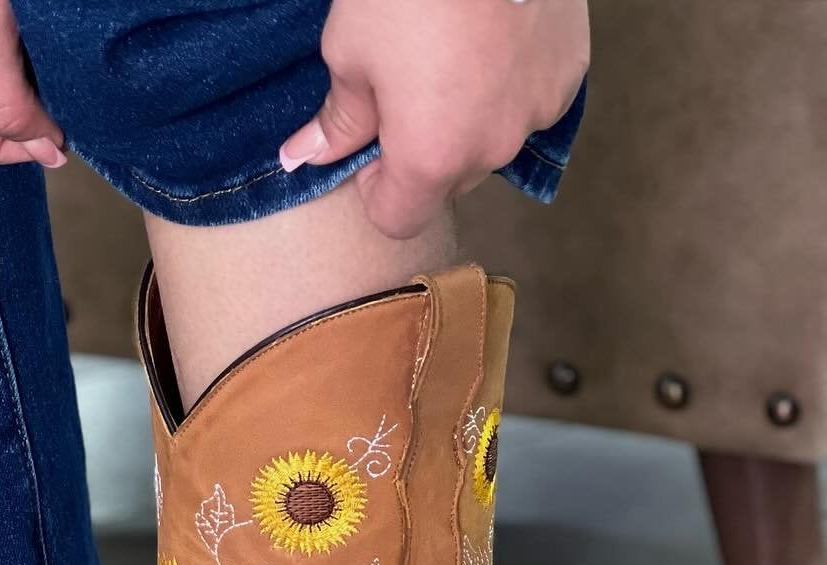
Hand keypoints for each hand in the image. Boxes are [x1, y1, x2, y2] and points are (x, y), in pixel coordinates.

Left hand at [279, 0, 588, 237]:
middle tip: (404, 87)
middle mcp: (490, 151)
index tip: (367, 145)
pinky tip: (492, 36)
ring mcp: (538, 112)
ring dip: (468, 120)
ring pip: (489, 143)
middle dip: (422, 152)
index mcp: (430, 158)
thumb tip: (304, 157)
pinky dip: (507, 84)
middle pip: (446, 184)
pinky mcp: (570, 72)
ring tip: (451, 54)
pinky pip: (527, 102)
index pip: (397, 219)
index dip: (374, 190)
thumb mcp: (351, 50)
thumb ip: (337, 119)